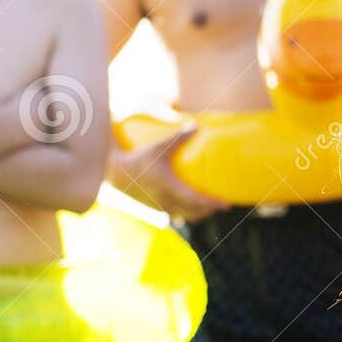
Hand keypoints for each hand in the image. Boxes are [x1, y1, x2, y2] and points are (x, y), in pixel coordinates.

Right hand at [111, 127, 229, 221]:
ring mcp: (159, 206)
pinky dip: (185, 214)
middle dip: (209, 210)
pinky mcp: (153, 207)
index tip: (226, 205)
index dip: (212, 204)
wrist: (115, 172)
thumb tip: (197, 126)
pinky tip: (189, 209)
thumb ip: (178, 137)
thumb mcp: (159, 146)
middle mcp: (166, 200)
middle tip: (221, 205)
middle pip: (194, 212)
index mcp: (169, 187)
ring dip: (198, 214)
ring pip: (184, 215)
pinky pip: (174, 214)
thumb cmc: (138, 157)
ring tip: (208, 208)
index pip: (196, 200)